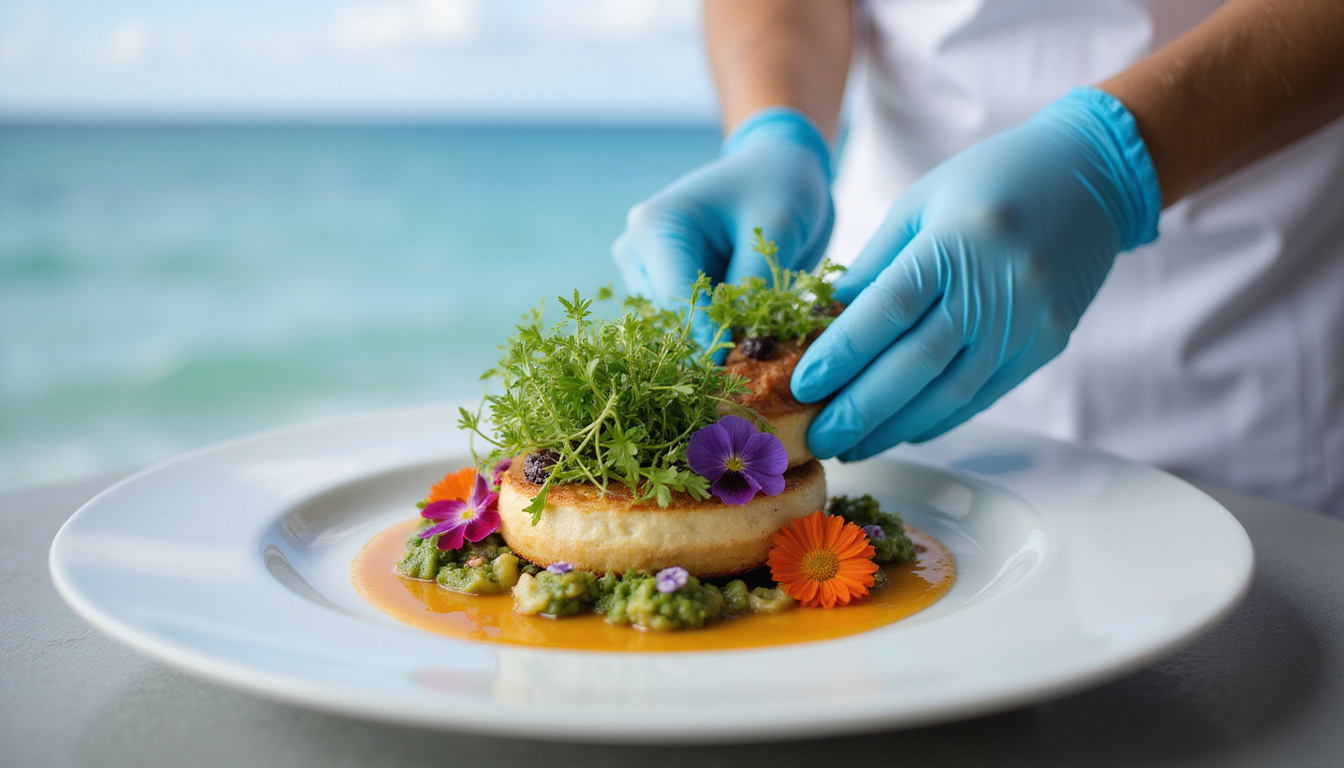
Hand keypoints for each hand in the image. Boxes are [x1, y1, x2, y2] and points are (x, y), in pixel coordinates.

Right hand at [613, 108, 833, 345]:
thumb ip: (752, 283)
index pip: (675, 299)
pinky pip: (689, 324)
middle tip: (755, 356)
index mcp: (655, 226)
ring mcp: (647, 270)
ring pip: (678, 329)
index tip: (737, 373)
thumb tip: (735, 342)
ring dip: (716, 338)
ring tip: (757, 336)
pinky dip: (718, 332)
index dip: (708, 339)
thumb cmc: (779, 184)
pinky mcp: (665, 287)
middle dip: (712, 340)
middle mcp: (638, 250)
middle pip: (671, 319)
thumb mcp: (777, 227)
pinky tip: (748, 329)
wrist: (780, 169)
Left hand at [792, 88, 1161, 459]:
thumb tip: (824, 321)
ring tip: (851, 447)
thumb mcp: (920, 204)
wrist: (1091, 175)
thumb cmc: (991, 179)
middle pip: (916, 364)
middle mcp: (995, 288)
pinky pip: (983, 394)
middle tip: (816, 439)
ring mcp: (1026, 322)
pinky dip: (937, 418)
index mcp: (955, 243)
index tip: (802, 386)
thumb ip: (873, 265)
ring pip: (951, 392)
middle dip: (859, 409)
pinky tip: (899, 432)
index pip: (887, 311)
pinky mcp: (1047, 343)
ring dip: (895, 428)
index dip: (841, 354)